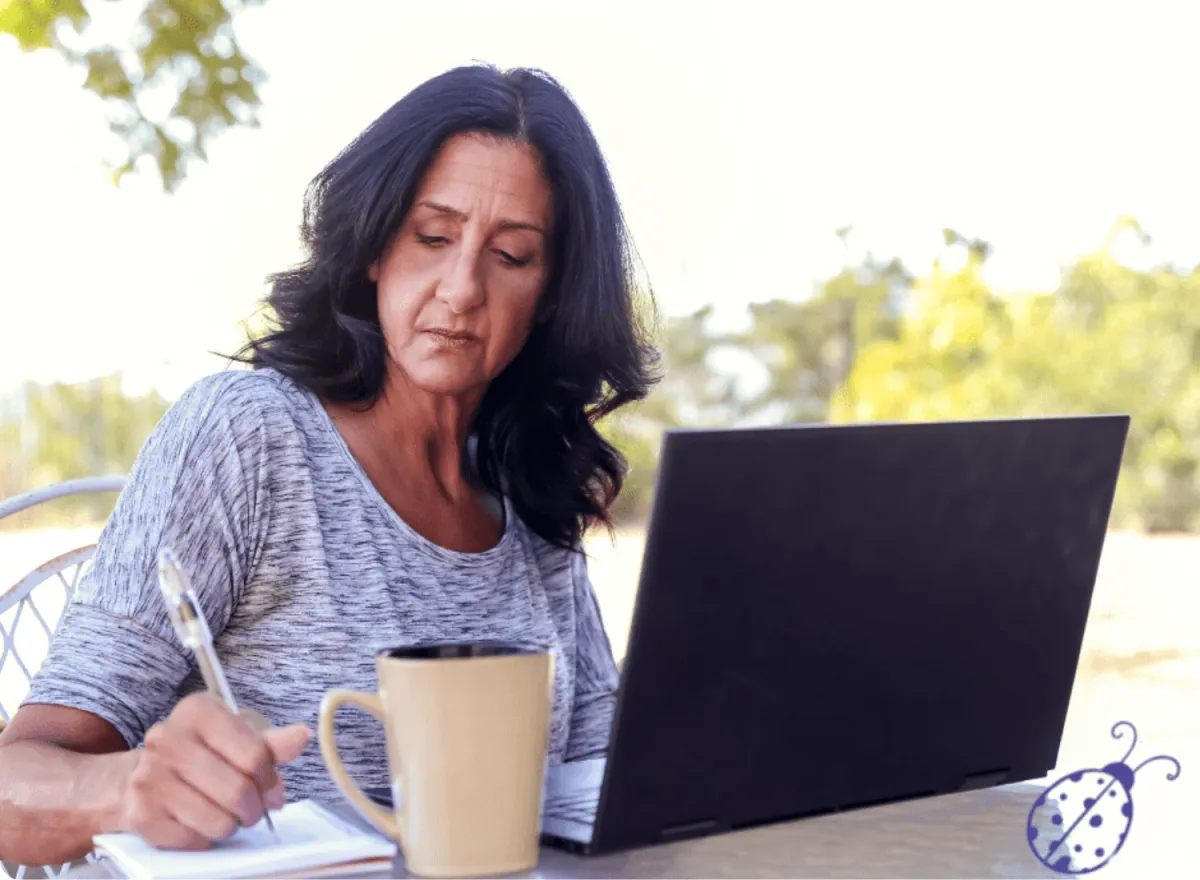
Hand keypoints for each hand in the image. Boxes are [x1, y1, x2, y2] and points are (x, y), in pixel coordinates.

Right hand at [120, 692, 311, 849]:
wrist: (140, 774)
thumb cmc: (200, 754)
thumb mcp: (236, 739)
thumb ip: (271, 743)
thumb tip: (302, 736)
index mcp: (198, 711)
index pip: (254, 755)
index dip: (269, 779)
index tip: (269, 787)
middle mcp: (167, 738)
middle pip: (237, 790)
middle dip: (253, 808)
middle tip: (251, 809)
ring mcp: (148, 776)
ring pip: (217, 820)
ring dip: (230, 825)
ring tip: (225, 814)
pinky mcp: (138, 813)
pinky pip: (192, 840)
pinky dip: (204, 838)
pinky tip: (198, 822)